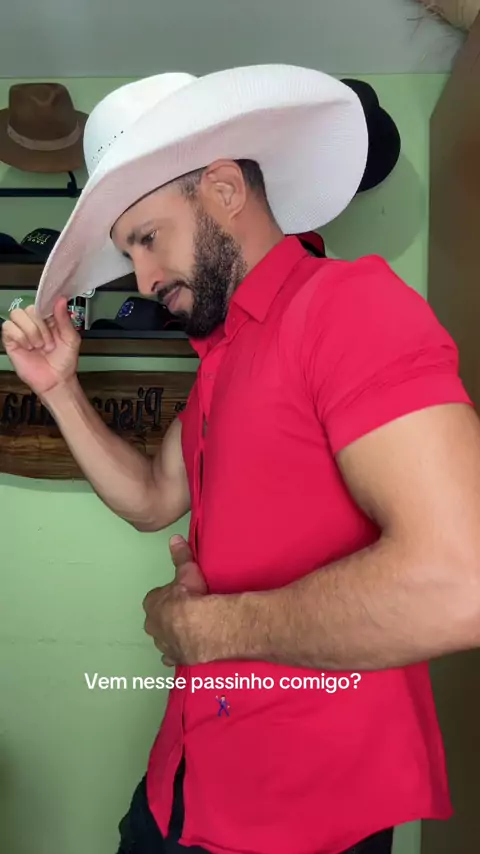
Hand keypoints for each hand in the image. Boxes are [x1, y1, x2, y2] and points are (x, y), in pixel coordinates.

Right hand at [1, 296, 79, 396]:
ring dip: (31, 331)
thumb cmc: (64, 362)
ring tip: (38, 345)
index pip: (42, 303)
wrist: (56, 380)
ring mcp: (21, 331)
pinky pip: (8, 327)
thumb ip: (65, 319)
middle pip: (28, 308)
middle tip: (48, 342)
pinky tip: (28, 347)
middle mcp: (34, 323)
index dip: (46, 307)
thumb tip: (60, 300)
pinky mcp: (11, 341)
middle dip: (40, 326)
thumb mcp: (71, 338)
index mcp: (48, 319)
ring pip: (17, 315)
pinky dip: (20, 336)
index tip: (51, 316)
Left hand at [143, 536, 209, 666]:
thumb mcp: (187, 572)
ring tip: (191, 629)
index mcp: (152, 605)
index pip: (155, 599)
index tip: (179, 595)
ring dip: (173, 634)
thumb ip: (180, 556)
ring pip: (163, 638)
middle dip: (167, 617)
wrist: (205, 626)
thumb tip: (174, 538)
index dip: (167, 597)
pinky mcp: (175, 658)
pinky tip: (186, 649)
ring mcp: (163, 644)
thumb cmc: (193, 597)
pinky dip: (176, 653)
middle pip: (156, 620)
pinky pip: (171, 656)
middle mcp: (153, 626)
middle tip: (186, 611)